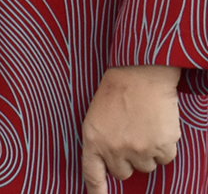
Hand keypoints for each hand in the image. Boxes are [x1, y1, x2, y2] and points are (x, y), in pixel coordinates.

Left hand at [82, 65, 181, 193]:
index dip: (96, 191)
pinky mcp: (161, 147)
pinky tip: (157, 127)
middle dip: (127, 159)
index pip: (92, 173)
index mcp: (93, 140)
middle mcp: (114, 149)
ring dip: (147, 152)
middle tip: (129, 135)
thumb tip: (111, 167)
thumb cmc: (116, 93)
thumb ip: (101, 143)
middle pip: (123, 173)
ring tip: (142, 126)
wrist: (140, 74)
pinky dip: (164, 147)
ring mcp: (139, 150)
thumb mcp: (95, 118)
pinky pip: (165, 159)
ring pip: (146, 166)